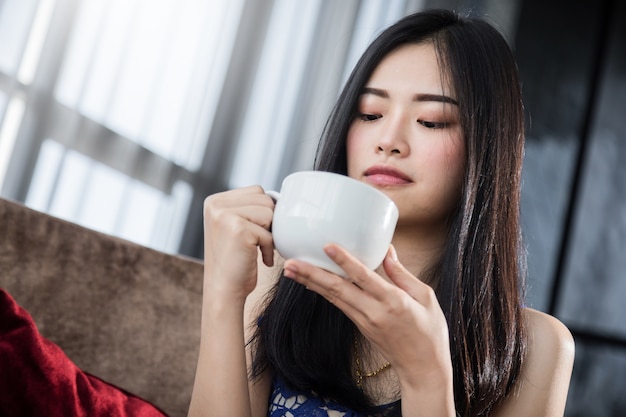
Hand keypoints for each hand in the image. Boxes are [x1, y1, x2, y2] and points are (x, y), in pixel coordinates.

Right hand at [203, 186, 274, 299]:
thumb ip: (248, 207)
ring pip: (269, 213)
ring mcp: (225, 215)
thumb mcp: (234, 225)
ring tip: (255, 249)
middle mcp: (216, 204)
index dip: (263, 212)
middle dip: (267, 223)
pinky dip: (270, 248)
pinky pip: (269, 232)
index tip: (252, 232)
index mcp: (215, 200)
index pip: (256, 191)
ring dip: (269, 234)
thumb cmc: (236, 261)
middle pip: (264, 199)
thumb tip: (278, 197)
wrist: (224, 290)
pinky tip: (258, 259)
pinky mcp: (238, 228)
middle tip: (254, 242)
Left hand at [282, 243, 452, 389]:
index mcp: (394, 301)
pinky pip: (338, 305)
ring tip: (291, 269)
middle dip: (312, 274)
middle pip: (337, 289)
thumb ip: (402, 274)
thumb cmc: (430, 332)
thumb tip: (387, 250)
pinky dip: (322, 292)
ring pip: (333, 297)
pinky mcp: (360, 326)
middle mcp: (374, 312)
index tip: (327, 246)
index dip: (344, 261)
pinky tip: (310, 283)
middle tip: (290, 262)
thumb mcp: (426, 297)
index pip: (363, 277)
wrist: (423, 369)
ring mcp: (364, 321)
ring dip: (310, 282)